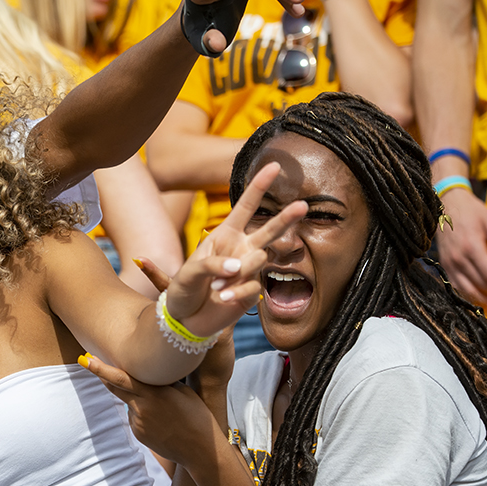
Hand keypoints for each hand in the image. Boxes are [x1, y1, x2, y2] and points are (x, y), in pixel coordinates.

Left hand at [80, 355, 223, 469]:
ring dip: (138, 399)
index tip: (86, 360)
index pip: (121, 379)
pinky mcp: (138, 434)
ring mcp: (138, 423)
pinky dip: (143, 414)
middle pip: (115, 388)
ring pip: (130, 403)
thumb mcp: (182, 391)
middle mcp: (141, 408)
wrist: (200, 450)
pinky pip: (135, 417)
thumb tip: (147, 372)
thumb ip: (161, 382)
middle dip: (102, 375)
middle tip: (90, 361)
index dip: (101, 369)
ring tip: (165, 410)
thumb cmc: (197, 416)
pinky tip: (162, 421)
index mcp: (153, 394)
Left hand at [166, 162, 306, 337]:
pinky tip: (223, 298)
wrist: (185, 319)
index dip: (259, 186)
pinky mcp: (252, 291)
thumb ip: (211, 265)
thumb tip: (238, 266)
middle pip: (269, 230)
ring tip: (216, 287)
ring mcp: (249, 270)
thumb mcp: (188, 273)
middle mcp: (241, 249)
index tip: (275, 166)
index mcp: (225, 235)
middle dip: (285, 218)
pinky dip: (237, 292)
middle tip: (303, 205)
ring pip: (259, 260)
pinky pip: (253, 287)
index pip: (246, 207)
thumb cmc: (183, 289)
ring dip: (236, 273)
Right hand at [437, 188, 486, 308]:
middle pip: (480, 285)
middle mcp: (458, 259)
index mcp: (472, 247)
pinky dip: (469, 295)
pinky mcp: (444, 265)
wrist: (446, 205)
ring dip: (484, 301)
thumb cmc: (472, 212)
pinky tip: (481, 298)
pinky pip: (457, 286)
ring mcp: (449, 263)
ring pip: (467, 290)